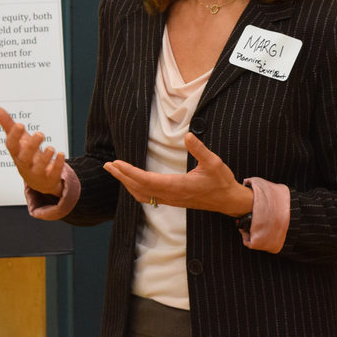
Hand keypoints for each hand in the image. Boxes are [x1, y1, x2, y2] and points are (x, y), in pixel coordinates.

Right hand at [0, 105, 64, 195]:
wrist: (37, 180)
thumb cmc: (25, 153)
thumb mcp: (17, 139)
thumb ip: (6, 123)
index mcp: (16, 152)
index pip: (11, 145)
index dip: (14, 136)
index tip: (20, 125)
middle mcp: (25, 163)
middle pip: (25, 158)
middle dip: (32, 146)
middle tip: (40, 134)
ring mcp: (37, 172)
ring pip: (39, 167)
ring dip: (45, 158)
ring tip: (51, 148)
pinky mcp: (50, 177)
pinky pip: (53, 173)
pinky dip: (58, 164)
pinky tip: (61, 154)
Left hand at [103, 133, 252, 216]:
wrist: (229, 201)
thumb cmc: (221, 181)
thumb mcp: (214, 163)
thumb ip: (200, 150)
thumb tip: (188, 135)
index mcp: (178, 186)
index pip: (147, 180)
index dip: (130, 172)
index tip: (117, 163)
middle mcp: (171, 195)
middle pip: (139, 187)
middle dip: (122, 176)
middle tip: (108, 165)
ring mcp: (170, 199)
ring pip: (142, 194)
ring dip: (126, 182)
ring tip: (114, 171)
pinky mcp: (172, 200)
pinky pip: (148, 197)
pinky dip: (135, 189)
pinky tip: (130, 183)